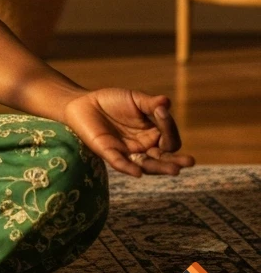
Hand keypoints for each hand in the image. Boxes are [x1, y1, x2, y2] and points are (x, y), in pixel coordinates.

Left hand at [62, 88, 195, 177]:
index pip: (168, 137)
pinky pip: (120, 163)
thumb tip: (166, 102)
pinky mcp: (109, 153)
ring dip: (160, 167)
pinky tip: (138, 172)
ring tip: (175, 170)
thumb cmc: (111, 101)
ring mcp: (127, 152)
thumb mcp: (133, 99)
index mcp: (152, 134)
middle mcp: (143, 147)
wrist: (83, 103)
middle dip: (176, 160)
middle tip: (189, 162)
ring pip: (147, 164)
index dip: (168, 126)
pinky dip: (129, 168)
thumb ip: (150, 104)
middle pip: (163, 157)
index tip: (160, 110)